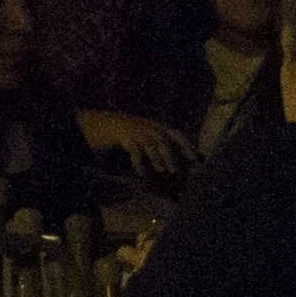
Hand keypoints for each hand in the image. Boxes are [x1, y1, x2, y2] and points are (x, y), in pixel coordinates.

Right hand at [79, 108, 194, 175]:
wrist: (100, 123)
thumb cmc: (125, 132)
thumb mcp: (144, 134)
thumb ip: (157, 143)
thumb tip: (175, 161)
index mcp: (156, 125)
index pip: (177, 134)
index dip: (187, 146)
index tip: (195, 160)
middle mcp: (148, 126)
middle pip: (164, 141)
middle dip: (171, 156)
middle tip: (176, 171)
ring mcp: (136, 130)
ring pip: (151, 145)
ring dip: (157, 159)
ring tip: (161, 171)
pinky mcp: (124, 136)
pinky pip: (135, 150)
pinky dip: (139, 162)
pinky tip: (141, 172)